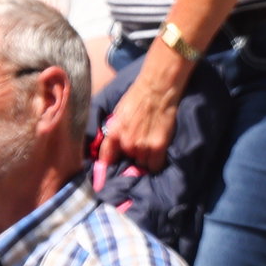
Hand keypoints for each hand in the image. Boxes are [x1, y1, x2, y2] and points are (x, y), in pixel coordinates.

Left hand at [91, 50, 182, 177]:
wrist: (157, 88)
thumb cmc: (137, 97)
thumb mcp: (118, 114)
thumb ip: (115, 133)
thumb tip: (112, 149)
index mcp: (114, 134)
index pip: (106, 160)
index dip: (107, 169)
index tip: (106, 177)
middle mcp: (127, 143)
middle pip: (128, 162)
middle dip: (132, 157)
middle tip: (139, 146)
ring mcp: (143, 146)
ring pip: (143, 165)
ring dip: (146, 159)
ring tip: (150, 144)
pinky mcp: (159, 146)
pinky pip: (156, 165)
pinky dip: (157, 161)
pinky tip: (158, 150)